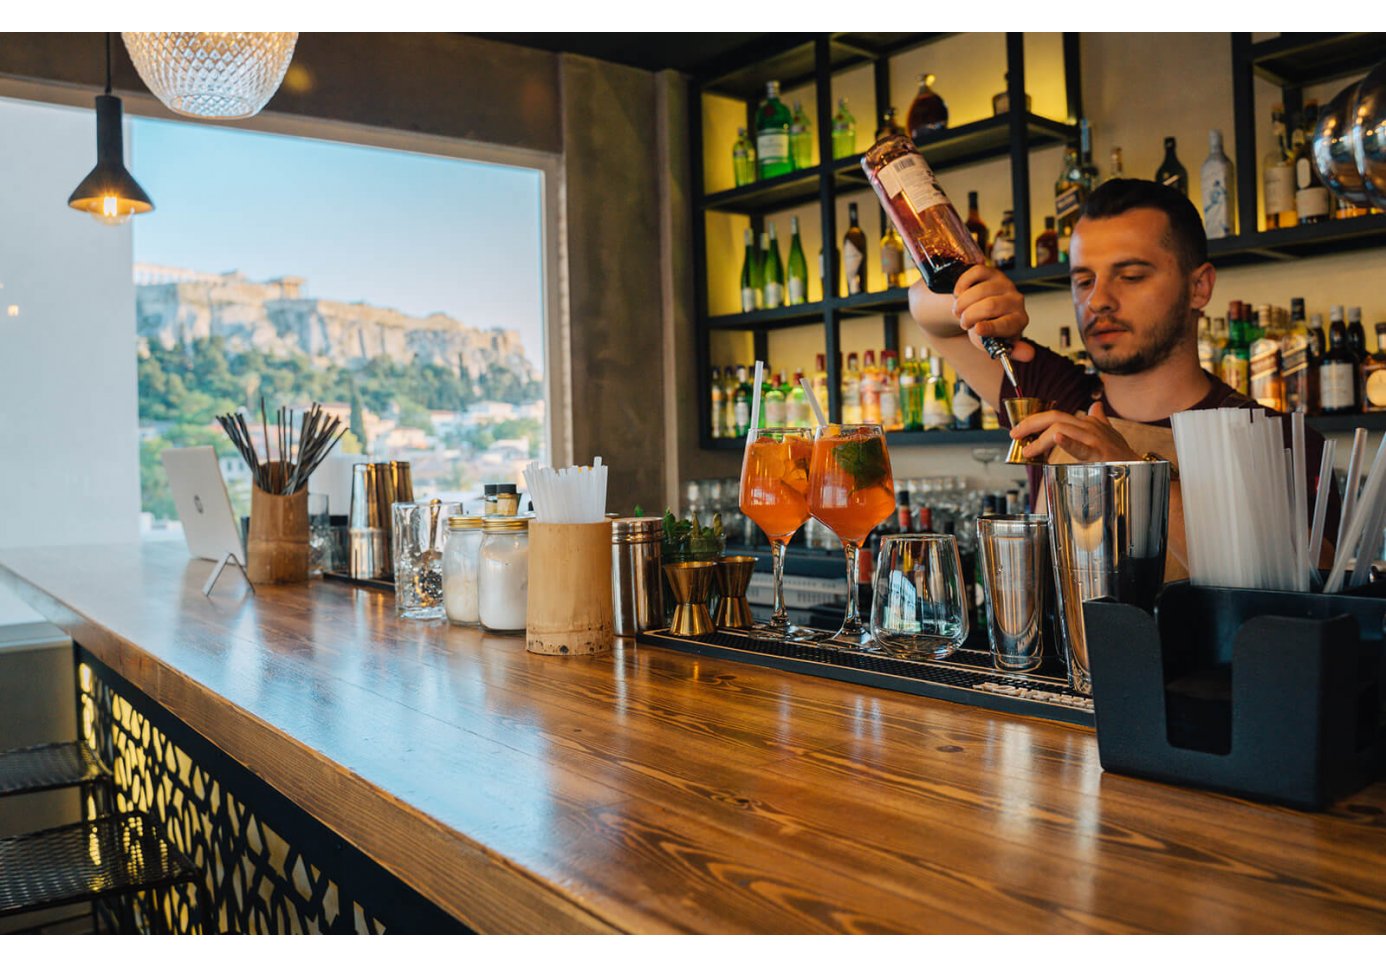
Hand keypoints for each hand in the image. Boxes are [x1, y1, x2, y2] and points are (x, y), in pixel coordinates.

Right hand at [951, 265, 1033, 360]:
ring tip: (958, 311)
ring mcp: (1004, 284)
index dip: (990, 327)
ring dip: (962, 303)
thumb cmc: (988, 329)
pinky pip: (975, 273)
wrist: (981, 312)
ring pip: (979, 290)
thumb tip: (1029, 355)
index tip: (976, 329)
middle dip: (969, 316)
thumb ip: (1010, 351)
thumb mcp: (995, 344)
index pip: (1006, 323)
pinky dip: (962, 285)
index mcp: (1019, 320)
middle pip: (990, 306)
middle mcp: (1016, 300)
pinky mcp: (992, 272)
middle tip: (963, 323)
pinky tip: (958, 294)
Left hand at [1011, 401, 1139, 462]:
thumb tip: (1096, 405)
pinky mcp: (1099, 452)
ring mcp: (1094, 437)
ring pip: (1062, 429)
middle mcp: (1089, 426)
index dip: (1035, 420)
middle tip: (1014, 434)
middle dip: (1030, 424)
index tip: (1019, 430)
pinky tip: (1057, 439)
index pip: (1056, 415)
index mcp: (1088, 422)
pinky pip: (1081, 445)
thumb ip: (1099, 420)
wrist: (1137, 468)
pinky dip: (1067, 441)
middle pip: (1054, 417)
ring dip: (1040, 439)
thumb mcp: (1108, 433)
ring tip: (1028, 450)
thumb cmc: (1121, 453)